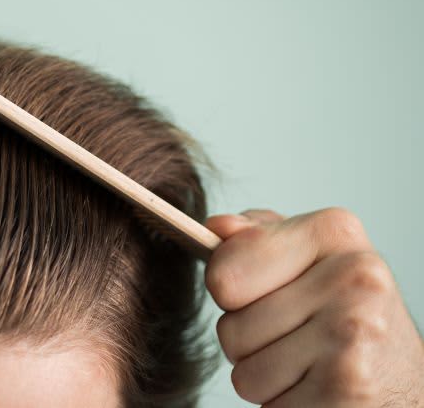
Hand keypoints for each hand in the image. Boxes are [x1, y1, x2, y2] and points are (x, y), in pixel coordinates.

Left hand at [204, 207, 423, 406]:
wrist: (402, 378)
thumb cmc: (342, 313)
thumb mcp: (305, 259)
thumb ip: (256, 237)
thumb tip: (216, 227)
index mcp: (333, 232)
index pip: (224, 269)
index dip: (224, 289)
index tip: (255, 291)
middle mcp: (352, 276)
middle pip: (229, 327)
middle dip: (245, 340)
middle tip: (290, 335)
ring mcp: (352, 332)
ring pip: (244, 371)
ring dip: (262, 376)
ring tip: (303, 362)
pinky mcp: (349, 386)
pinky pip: (269, 404)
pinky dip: (284, 403)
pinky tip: (317, 387)